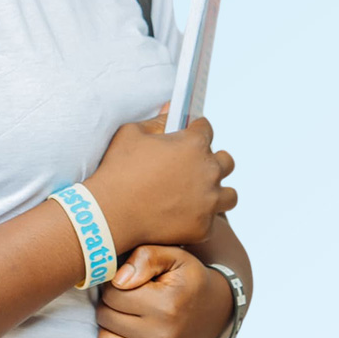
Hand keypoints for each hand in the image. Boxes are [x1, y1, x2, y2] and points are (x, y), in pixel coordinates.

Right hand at [85, 104, 236, 253]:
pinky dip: (200, 219)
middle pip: (225, 161)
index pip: (206, 128)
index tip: (187, 137)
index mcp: (194, 144)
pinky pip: (212, 221)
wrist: (109, 214)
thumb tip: (173, 109)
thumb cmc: (118, 170)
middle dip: (211, 161)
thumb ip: (159, 120)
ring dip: (217, 192)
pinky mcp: (203, 227)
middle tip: (192, 168)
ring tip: (199, 195)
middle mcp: (208, 172)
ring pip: (229, 195)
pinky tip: (182, 217)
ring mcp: (208, 202)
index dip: (195, 131)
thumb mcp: (132, 133)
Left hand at [94, 245, 233, 337]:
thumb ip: (145, 257)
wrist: (215, 312)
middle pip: (105, 318)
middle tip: (128, 300)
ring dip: (111, 329)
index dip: (116, 284)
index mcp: (167, 305)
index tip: (130, 284)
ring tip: (127, 318)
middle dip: (111, 305)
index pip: (112, 294)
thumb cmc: (187, 281)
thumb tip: (118, 280)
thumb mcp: (174, 256)